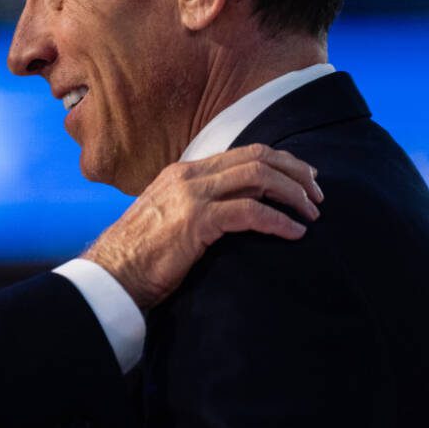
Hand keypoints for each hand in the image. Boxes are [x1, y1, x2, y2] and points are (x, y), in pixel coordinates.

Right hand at [83, 144, 322, 308]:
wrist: (111, 274)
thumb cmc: (139, 256)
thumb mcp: (169, 218)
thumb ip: (197, 206)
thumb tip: (232, 211)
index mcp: (183, 172)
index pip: (243, 153)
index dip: (280, 162)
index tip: (304, 180)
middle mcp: (188, 176)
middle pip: (257, 158)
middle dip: (295, 173)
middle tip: (317, 196)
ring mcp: (191, 196)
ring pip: (258, 177)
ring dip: (292, 194)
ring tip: (311, 214)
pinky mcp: (196, 221)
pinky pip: (250, 212)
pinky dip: (279, 221)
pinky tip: (294, 233)